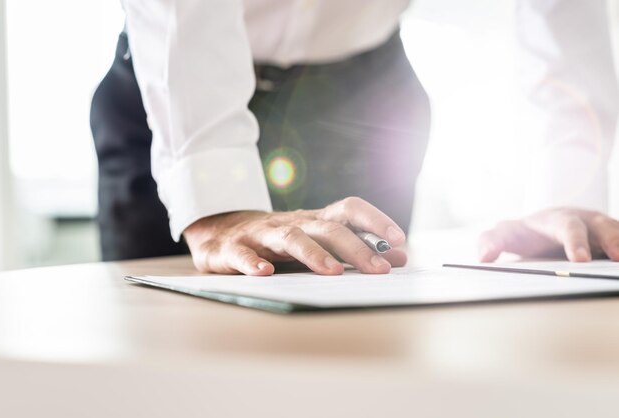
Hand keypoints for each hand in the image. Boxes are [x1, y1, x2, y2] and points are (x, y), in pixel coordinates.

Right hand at [183, 197, 407, 275]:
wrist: (221, 232)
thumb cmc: (278, 241)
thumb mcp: (317, 242)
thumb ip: (357, 249)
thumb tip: (399, 258)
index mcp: (314, 221)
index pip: (349, 210)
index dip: (375, 220)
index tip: (398, 240)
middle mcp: (293, 223)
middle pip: (327, 229)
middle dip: (355, 248)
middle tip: (379, 270)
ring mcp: (263, 234)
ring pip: (291, 239)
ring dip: (313, 254)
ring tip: (333, 272)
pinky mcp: (234, 248)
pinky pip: (244, 254)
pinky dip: (254, 262)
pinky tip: (265, 273)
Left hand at [479, 208, 618, 261]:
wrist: (539, 228)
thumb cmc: (523, 233)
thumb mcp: (504, 235)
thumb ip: (490, 242)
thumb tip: (482, 258)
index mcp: (557, 220)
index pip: (568, 227)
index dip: (575, 241)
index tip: (580, 260)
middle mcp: (583, 220)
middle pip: (601, 226)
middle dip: (612, 240)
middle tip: (618, 258)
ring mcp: (599, 229)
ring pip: (616, 231)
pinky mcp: (609, 240)